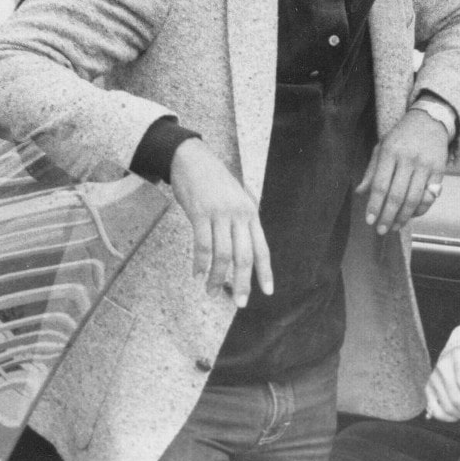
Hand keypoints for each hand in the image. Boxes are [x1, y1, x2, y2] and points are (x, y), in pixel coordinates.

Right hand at [169, 138, 272, 305]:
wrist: (192, 159)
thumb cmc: (214, 182)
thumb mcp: (236, 200)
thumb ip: (241, 224)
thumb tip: (241, 254)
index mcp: (251, 213)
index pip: (262, 248)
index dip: (265, 272)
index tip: (267, 292)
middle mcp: (239, 215)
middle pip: (244, 256)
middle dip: (242, 282)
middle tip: (239, 302)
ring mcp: (220, 214)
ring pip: (223, 254)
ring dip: (216, 277)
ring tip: (210, 291)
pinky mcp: (200, 213)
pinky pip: (202, 245)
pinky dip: (200, 263)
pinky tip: (196, 274)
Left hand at [356, 110, 448, 235]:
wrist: (429, 120)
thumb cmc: (401, 137)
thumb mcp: (381, 147)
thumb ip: (371, 171)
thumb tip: (360, 193)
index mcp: (390, 152)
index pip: (380, 185)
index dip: (374, 205)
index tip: (369, 220)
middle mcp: (408, 159)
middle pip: (397, 196)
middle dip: (388, 216)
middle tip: (381, 230)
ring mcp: (425, 165)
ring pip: (414, 199)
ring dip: (404, 217)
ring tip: (395, 227)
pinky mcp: (439, 170)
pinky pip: (430, 196)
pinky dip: (421, 209)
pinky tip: (411, 215)